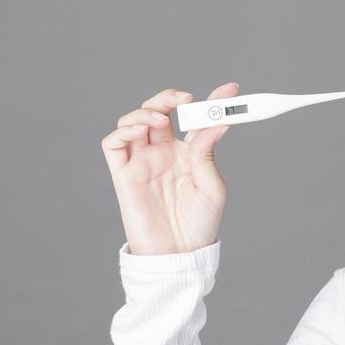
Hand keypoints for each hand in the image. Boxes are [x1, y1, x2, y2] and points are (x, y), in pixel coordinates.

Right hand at [100, 83, 238, 255]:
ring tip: (161, 118)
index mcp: (186, 152)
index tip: (230, 90)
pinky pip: (113, 144)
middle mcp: (162, 152)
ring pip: (133, 120)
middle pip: (158, 110)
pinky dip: (123, 130)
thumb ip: (207, 152)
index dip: (211, 101)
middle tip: (185, 98)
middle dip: (169, 98)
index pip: (194, 118)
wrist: (179, 254)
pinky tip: (140, 130)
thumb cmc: (198, 224)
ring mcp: (141, 161)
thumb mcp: (212, 186)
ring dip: (145, 111)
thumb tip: (216, 122)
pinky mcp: (123, 174)